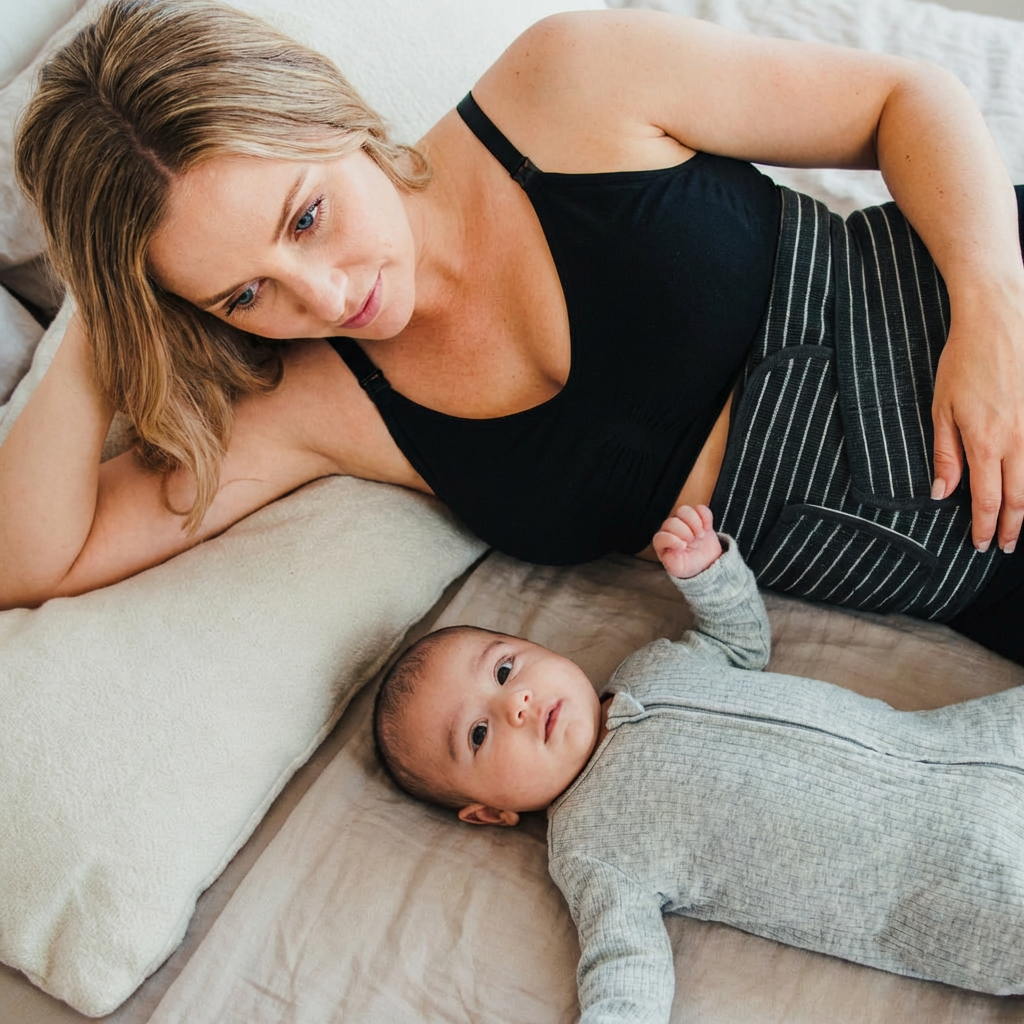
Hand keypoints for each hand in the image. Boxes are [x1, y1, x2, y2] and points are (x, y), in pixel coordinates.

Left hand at [652, 504, 721, 578]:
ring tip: (700, 535)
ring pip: (684, 511)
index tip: (683, 547)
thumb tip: (672, 551)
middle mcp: (670, 529)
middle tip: (693, 541)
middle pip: (672, 522)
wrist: (705, 562)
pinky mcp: (698, 517)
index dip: (672, 540)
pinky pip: (700, 509)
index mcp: (662, 542)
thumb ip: (671, 562)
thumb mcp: (678, 569)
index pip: (660, 536)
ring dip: (694, 522)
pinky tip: (707, 528)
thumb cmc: (688, 565)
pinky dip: (705, 516)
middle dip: (685, 532)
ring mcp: (684, 521)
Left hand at [931, 281, 1023, 552]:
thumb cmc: (964, 360)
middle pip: (1018, 498)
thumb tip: (941, 493)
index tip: (979, 545)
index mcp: (986, 443)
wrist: (1000, 317)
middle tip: (1001, 546)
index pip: (986, 500)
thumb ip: (944, 454)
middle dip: (1009, 527)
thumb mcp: (941, 408)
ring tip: (1017, 525)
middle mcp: (1019, 440)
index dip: (982, 527)